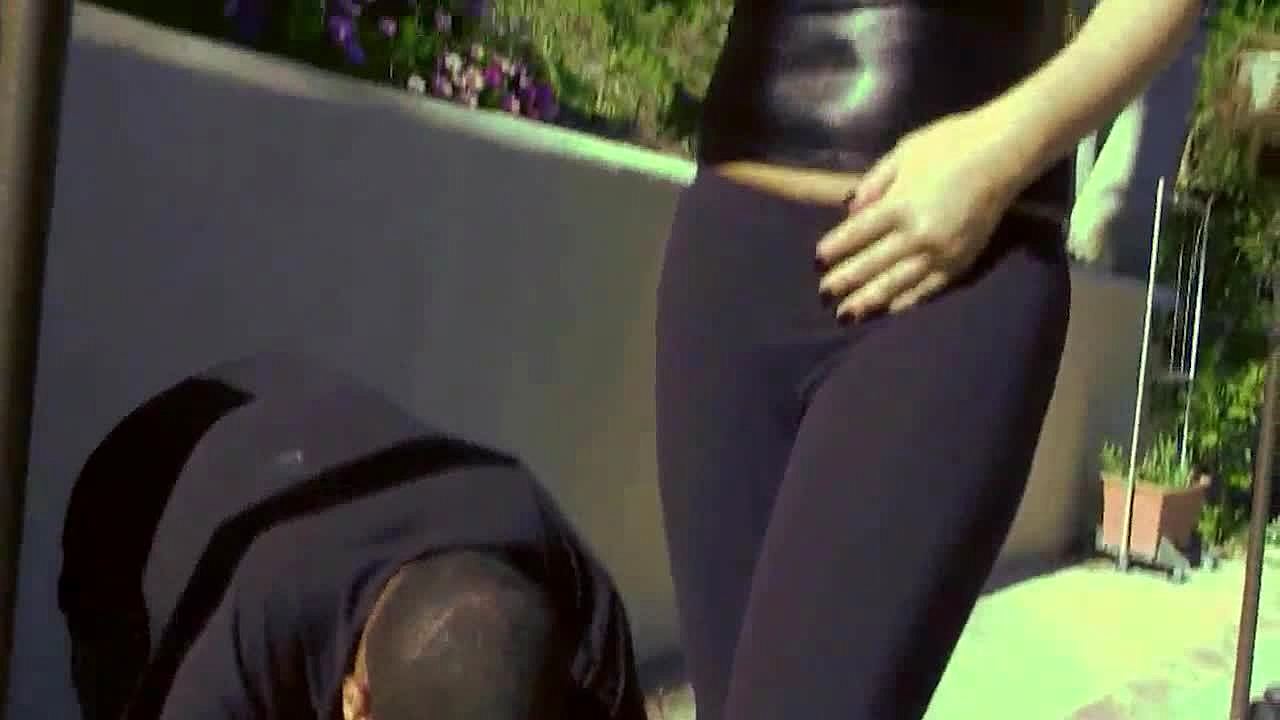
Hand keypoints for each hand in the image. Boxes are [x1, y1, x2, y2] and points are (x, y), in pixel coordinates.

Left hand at [815, 109, 1030, 320]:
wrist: (1003, 153)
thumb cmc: (948, 145)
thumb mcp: (902, 153)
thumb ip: (873, 185)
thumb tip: (849, 212)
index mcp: (900, 204)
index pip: (857, 234)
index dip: (835, 249)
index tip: (817, 261)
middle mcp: (918, 234)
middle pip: (872, 264)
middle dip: (845, 281)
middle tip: (823, 295)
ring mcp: (941, 252)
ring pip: (897, 283)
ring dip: (870, 300)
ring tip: (846, 314)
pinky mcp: (962, 262)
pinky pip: (929, 288)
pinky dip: (907, 301)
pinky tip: (889, 311)